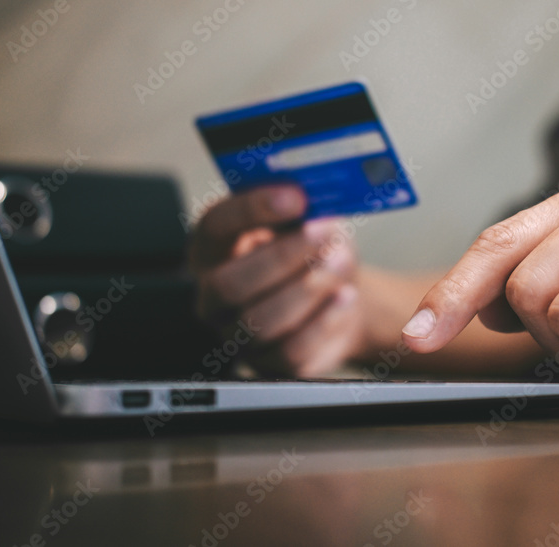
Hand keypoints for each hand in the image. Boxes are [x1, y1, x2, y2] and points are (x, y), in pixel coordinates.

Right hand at [189, 185, 364, 376]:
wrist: (342, 294)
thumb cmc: (315, 252)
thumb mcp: (309, 218)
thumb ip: (304, 205)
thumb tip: (315, 193)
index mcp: (213, 248)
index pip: (214, 227)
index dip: (251, 209)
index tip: (294, 197)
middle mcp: (215, 295)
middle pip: (229, 284)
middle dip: (281, 257)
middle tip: (321, 233)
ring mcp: (238, 335)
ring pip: (260, 322)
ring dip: (307, 289)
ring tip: (339, 262)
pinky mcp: (269, 364)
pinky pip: (291, 351)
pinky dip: (324, 321)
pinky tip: (345, 296)